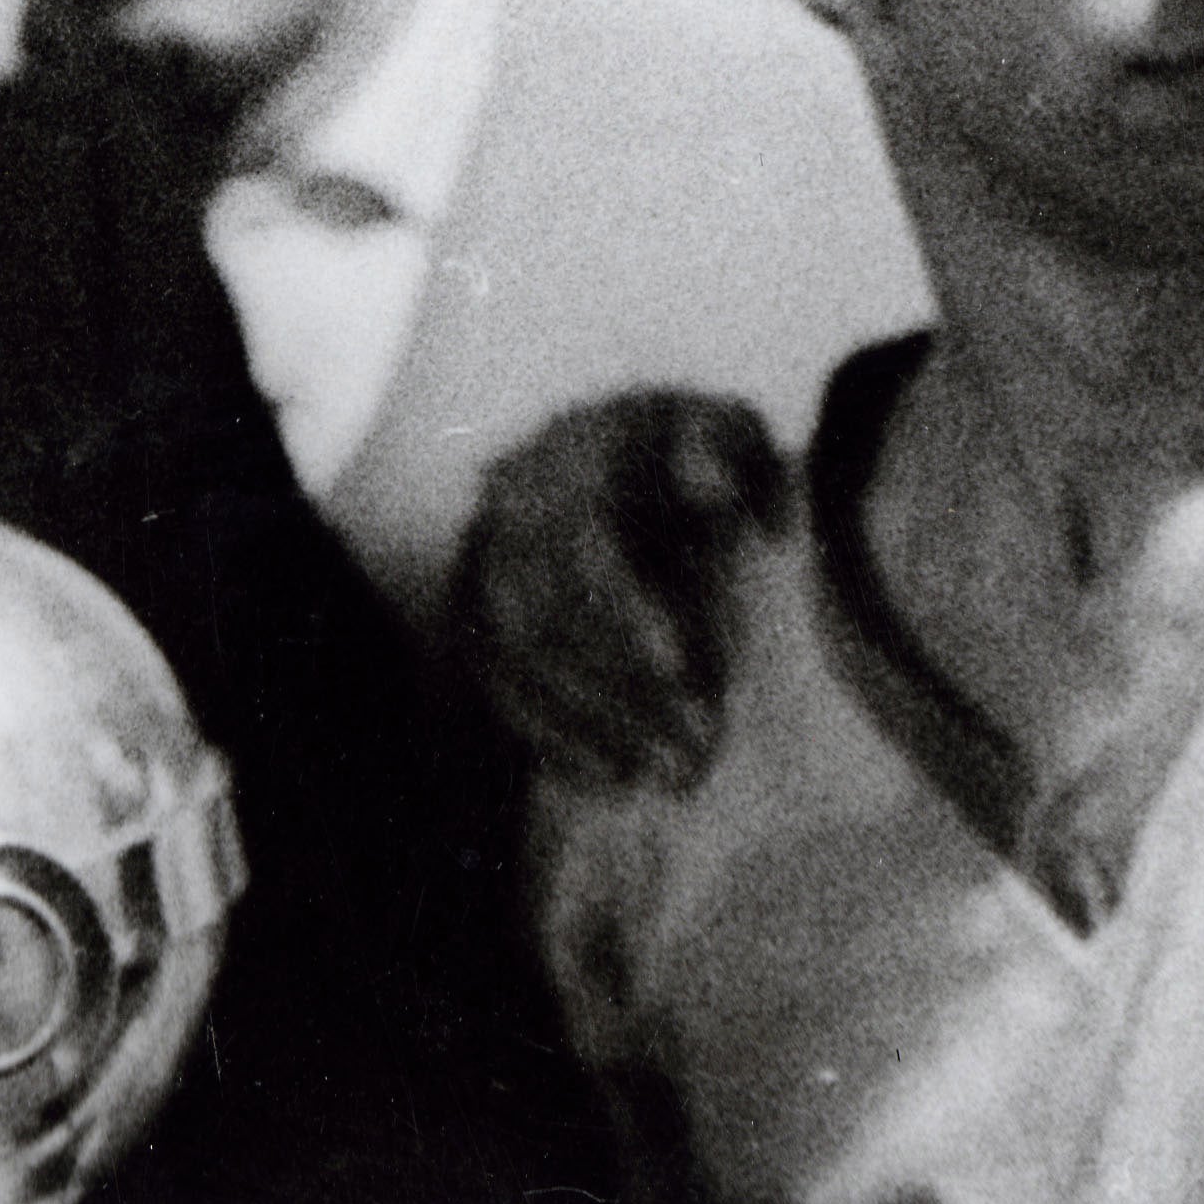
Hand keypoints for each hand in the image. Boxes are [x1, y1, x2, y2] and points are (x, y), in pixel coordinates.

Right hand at [445, 391, 788, 795]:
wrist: (604, 452)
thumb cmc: (687, 451)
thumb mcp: (723, 429)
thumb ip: (730, 452)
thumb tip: (713, 488)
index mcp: (568, 464)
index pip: (580, 545)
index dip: (625, 609)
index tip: (680, 667)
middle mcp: (509, 518)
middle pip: (544, 618)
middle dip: (619, 690)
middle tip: (698, 744)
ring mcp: (482, 571)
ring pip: (517, 662)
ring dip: (592, 723)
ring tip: (670, 771)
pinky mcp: (473, 620)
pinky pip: (499, 688)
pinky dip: (554, 736)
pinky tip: (615, 774)